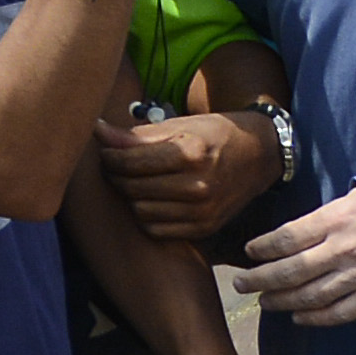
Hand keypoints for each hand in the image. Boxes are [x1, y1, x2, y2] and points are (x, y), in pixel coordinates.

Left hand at [100, 102, 273, 242]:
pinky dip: (147, 216)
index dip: (108, 156)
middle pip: (131, 188)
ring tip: (134, 182)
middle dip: (116, 176)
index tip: (106, 151)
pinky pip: (157, 229)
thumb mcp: (179, 125)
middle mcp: (197, 186)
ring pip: (140, 211)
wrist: (257, 157)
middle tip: (116, 166)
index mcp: (189, 154)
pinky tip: (151, 200)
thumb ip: (137, 134)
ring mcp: (202, 211)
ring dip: (131, 197)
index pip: (128, 162)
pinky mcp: (204, 227)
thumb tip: (98, 133)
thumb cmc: (213, 135)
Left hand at [241, 186, 355, 323]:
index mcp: (335, 221)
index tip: (249, 252)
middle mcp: (342, 250)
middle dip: (261, 279)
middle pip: (291, 270)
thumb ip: (325, 217)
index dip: (263, 247)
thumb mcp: (355, 198)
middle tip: (242, 284)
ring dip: (282, 301)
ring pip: (310, 296)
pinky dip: (316, 319)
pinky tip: (299, 318)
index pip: (287, 238)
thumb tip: (295, 234)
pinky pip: (339, 313)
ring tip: (265, 301)